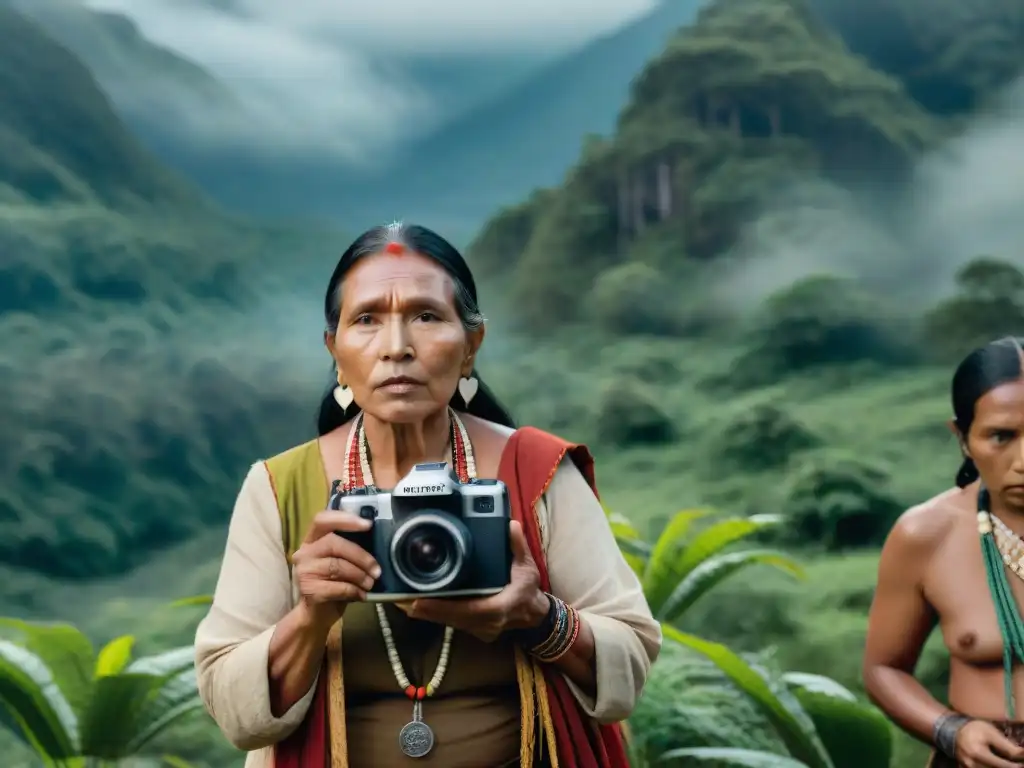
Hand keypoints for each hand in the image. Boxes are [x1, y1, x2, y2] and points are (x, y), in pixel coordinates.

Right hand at [290, 511, 380, 624]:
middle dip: (360, 556)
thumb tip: (378, 538)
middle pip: (333, 543)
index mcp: (312, 540)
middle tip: (377, 570)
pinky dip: (355, 591)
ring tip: (370, 584)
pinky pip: (338, 587)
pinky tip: (361, 595)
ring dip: (360, 576)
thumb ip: (349, 547)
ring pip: (338, 566)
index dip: (344, 519)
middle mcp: (304, 552)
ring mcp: (304, 571)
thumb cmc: (333, 583)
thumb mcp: (341, 561)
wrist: (316, 615)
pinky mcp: (309, 590)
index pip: (322, 520)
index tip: (368, 524)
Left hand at [397, 520, 548, 642]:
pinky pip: (453, 623)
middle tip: (401, 600)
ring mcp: (480, 630)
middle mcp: (486, 623)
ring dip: (428, 614)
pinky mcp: (475, 630)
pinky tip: (419, 607)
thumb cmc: (529, 591)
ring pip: (449, 623)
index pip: (466, 610)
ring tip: (403, 602)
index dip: (442, 608)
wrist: (535, 616)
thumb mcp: (527, 567)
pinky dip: (437, 615)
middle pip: (451, 619)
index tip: (419, 603)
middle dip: (426, 610)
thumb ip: (518, 547)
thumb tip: (511, 525)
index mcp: (498, 608)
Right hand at [955, 720, 1023, 766]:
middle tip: (1016, 763)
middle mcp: (972, 764)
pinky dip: (991, 767)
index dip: (1015, 766)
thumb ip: (1006, 746)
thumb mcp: (990, 732)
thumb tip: (1022, 754)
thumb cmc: (973, 729)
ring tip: (1006, 762)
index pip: (1002, 765)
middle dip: (1008, 766)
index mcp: (978, 753)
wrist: (952, 730)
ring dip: (1000, 767)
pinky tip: (996, 763)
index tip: (1022, 763)